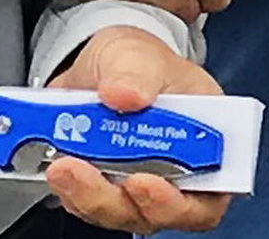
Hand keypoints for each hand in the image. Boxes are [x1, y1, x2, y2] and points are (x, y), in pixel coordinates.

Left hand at [44, 25, 229, 233]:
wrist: (101, 66)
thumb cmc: (137, 62)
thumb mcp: (138, 53)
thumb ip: (135, 71)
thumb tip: (127, 94)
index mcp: (204, 138)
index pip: (210, 191)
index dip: (180, 201)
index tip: (144, 184)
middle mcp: (179, 173)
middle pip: (162, 214)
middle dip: (122, 202)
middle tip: (89, 176)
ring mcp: (141, 185)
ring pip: (122, 213)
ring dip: (90, 197)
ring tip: (63, 166)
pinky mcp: (108, 188)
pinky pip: (91, 205)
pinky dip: (72, 191)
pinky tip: (58, 167)